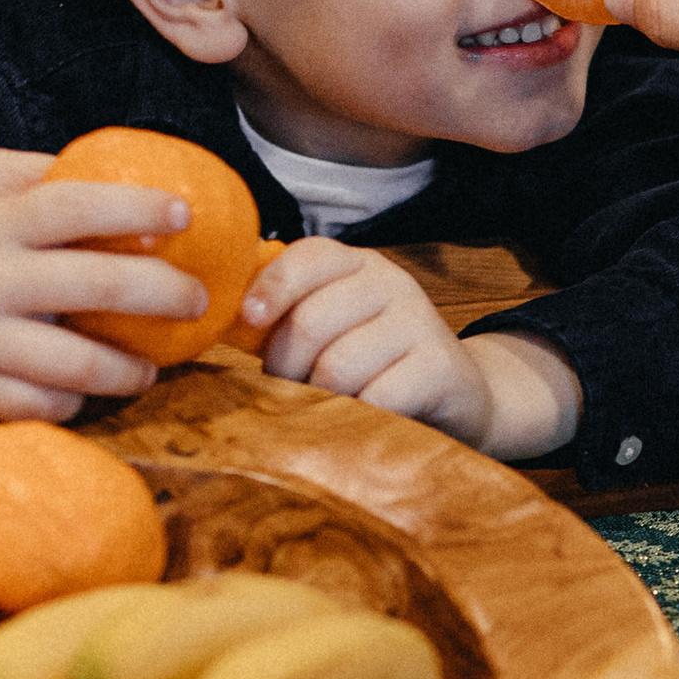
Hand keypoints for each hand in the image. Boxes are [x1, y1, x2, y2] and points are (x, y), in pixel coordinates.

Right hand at [0, 150, 212, 420]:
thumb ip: (42, 172)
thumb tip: (126, 170)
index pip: (75, 206)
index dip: (136, 207)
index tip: (185, 214)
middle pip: (97, 287)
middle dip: (164, 294)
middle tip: (196, 299)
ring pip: (79, 365)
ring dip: (131, 369)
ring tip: (152, 366)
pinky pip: (43, 404)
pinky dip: (77, 400)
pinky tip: (88, 388)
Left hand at [241, 240, 580, 459]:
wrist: (459, 393)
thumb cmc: (376, 363)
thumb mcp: (336, 327)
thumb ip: (288, 317)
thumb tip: (219, 323)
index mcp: (358, 264)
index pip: (307, 257)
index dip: (271, 287)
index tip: (248, 320)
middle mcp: (391, 283)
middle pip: (312, 321)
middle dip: (287, 368)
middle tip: (288, 392)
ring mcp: (420, 322)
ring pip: (340, 366)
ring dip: (321, 399)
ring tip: (327, 408)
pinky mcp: (440, 366)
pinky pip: (378, 396)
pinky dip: (358, 416)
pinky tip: (361, 421)